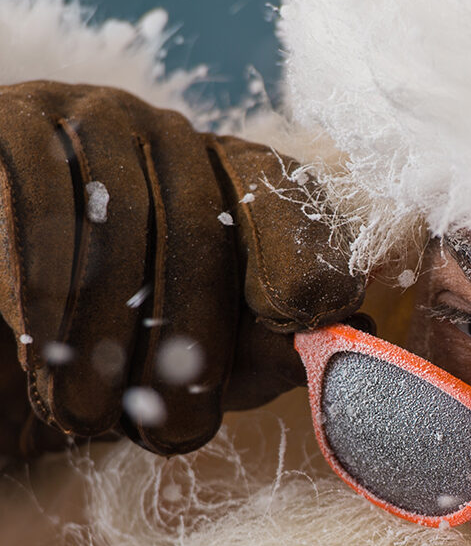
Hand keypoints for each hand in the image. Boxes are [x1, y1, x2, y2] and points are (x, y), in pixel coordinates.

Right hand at [0, 81, 364, 456]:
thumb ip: (275, 346)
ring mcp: (90, 116)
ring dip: (104, 329)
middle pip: (199, 223)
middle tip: (175, 428)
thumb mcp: (208, 358)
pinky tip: (38, 346)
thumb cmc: (122, 346)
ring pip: (115, 216)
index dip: (300, 252)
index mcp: (232, 175)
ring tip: (92, 414)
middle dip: (190, 335)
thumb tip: (360, 332)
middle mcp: (170, 136)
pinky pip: (35, 198)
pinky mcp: (15, 123)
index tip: (304, 312)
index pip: (283, 195)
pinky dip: (37, 282)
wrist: (3, 337)